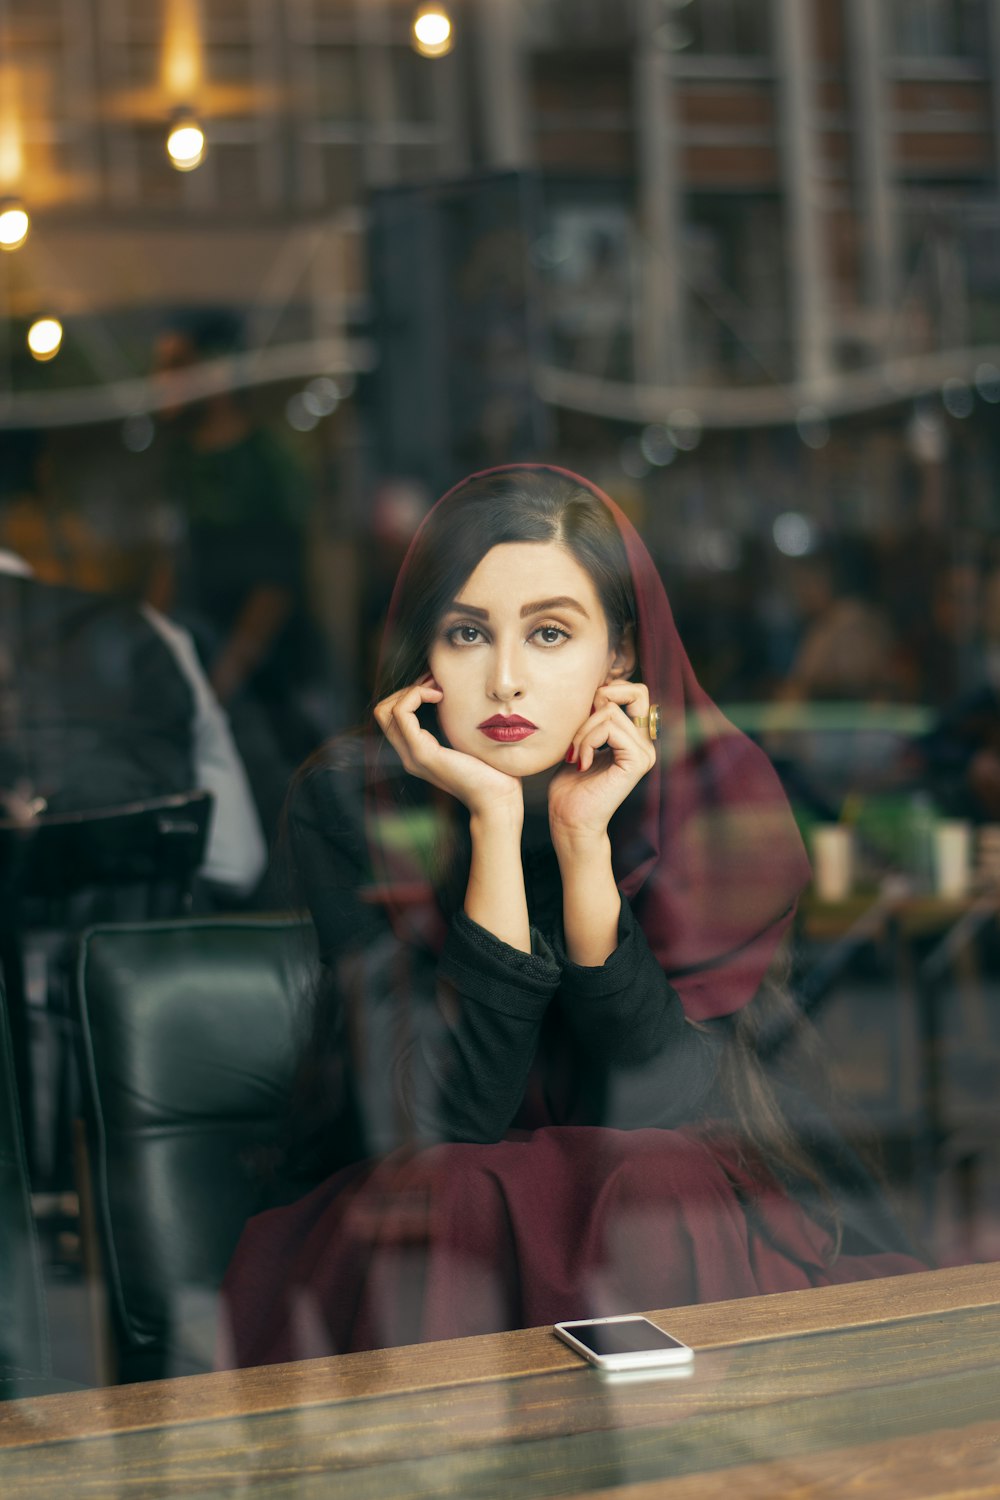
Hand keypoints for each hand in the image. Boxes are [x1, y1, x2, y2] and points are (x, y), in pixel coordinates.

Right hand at [374, 677, 523, 821]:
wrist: (497, 799)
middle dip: (407, 689)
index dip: (409, 694)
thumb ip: (456, 726)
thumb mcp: (468, 742)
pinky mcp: (423, 753)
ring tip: (438, 690)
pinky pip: (402, 713)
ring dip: (410, 690)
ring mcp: (413, 755)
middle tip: (436, 685)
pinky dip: (416, 695)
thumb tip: (455, 698)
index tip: (437, 688)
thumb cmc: (492, 771)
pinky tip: (439, 696)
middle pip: (383, 712)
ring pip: (385, 710)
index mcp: (418, 752)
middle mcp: (409, 755)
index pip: (392, 717)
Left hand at [548, 680, 656, 844]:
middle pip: (625, 695)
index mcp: (635, 738)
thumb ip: (592, 717)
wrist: (569, 820)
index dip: (608, 691)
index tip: (583, 714)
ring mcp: (645, 753)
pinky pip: (610, 729)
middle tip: (576, 736)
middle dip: (592, 708)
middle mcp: (645, 744)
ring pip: (610, 712)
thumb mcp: (580, 741)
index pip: (635, 691)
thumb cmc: (570, 785)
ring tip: (574, 755)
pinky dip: (588, 741)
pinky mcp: (637, 762)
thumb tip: (596, 688)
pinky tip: (581, 762)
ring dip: (582, 731)